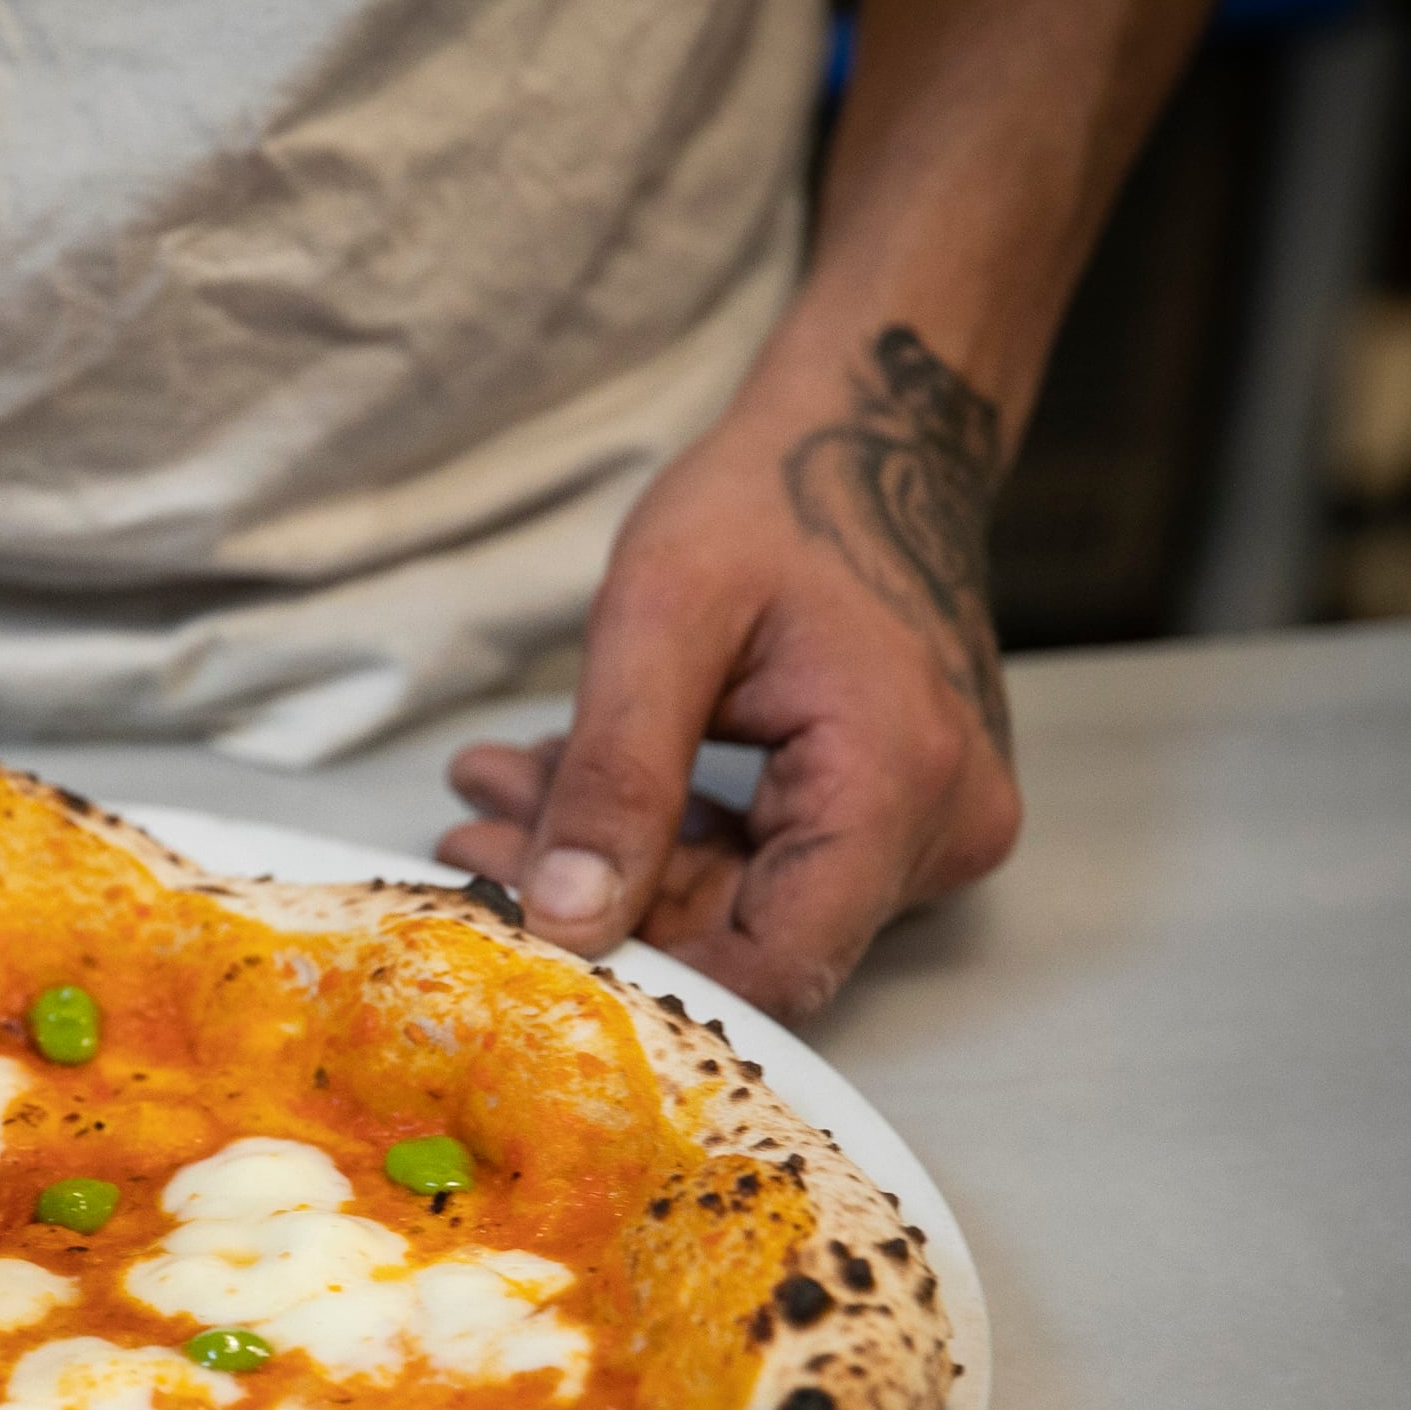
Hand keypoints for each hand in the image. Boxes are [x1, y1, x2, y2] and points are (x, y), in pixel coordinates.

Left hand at [438, 329, 1023, 1020]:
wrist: (874, 432)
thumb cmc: (776, 497)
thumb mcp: (662, 615)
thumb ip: (614, 776)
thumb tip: (564, 922)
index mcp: (899, 785)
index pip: (770, 972)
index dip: (639, 977)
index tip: (515, 931)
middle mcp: (939, 833)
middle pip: (743, 940)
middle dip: (593, 898)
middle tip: (471, 837)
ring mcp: (925, 831)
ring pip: (738, 907)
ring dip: (608, 859)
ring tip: (497, 790)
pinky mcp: (891, 820)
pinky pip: (761, 869)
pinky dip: (658, 834)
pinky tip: (563, 782)